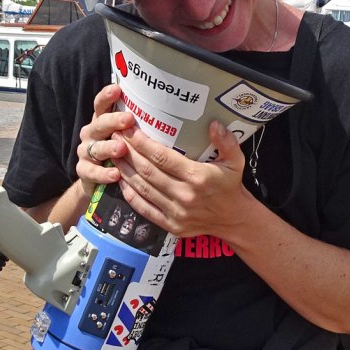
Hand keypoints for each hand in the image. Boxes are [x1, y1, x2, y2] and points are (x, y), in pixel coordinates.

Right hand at [76, 85, 134, 196]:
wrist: (97, 179)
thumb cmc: (117, 152)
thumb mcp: (126, 137)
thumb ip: (135, 127)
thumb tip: (163, 114)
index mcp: (101, 121)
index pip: (101, 105)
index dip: (107, 97)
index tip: (117, 89)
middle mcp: (91, 133)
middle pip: (99, 124)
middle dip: (113, 121)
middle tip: (128, 119)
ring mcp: (85, 152)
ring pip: (95, 147)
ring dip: (108, 147)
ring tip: (122, 149)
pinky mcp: (83, 170)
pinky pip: (91, 172)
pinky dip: (103, 174)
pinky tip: (115, 174)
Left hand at [114, 120, 247, 237]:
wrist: (234, 220)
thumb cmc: (231, 186)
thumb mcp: (236, 161)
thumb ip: (227, 141)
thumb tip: (213, 124)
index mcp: (198, 177)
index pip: (162, 157)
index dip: (142, 143)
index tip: (129, 130)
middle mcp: (184, 195)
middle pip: (147, 171)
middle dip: (128, 152)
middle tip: (115, 137)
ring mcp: (176, 212)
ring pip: (142, 188)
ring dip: (125, 171)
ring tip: (113, 155)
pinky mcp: (171, 225)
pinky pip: (144, 208)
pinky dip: (130, 194)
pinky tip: (121, 180)